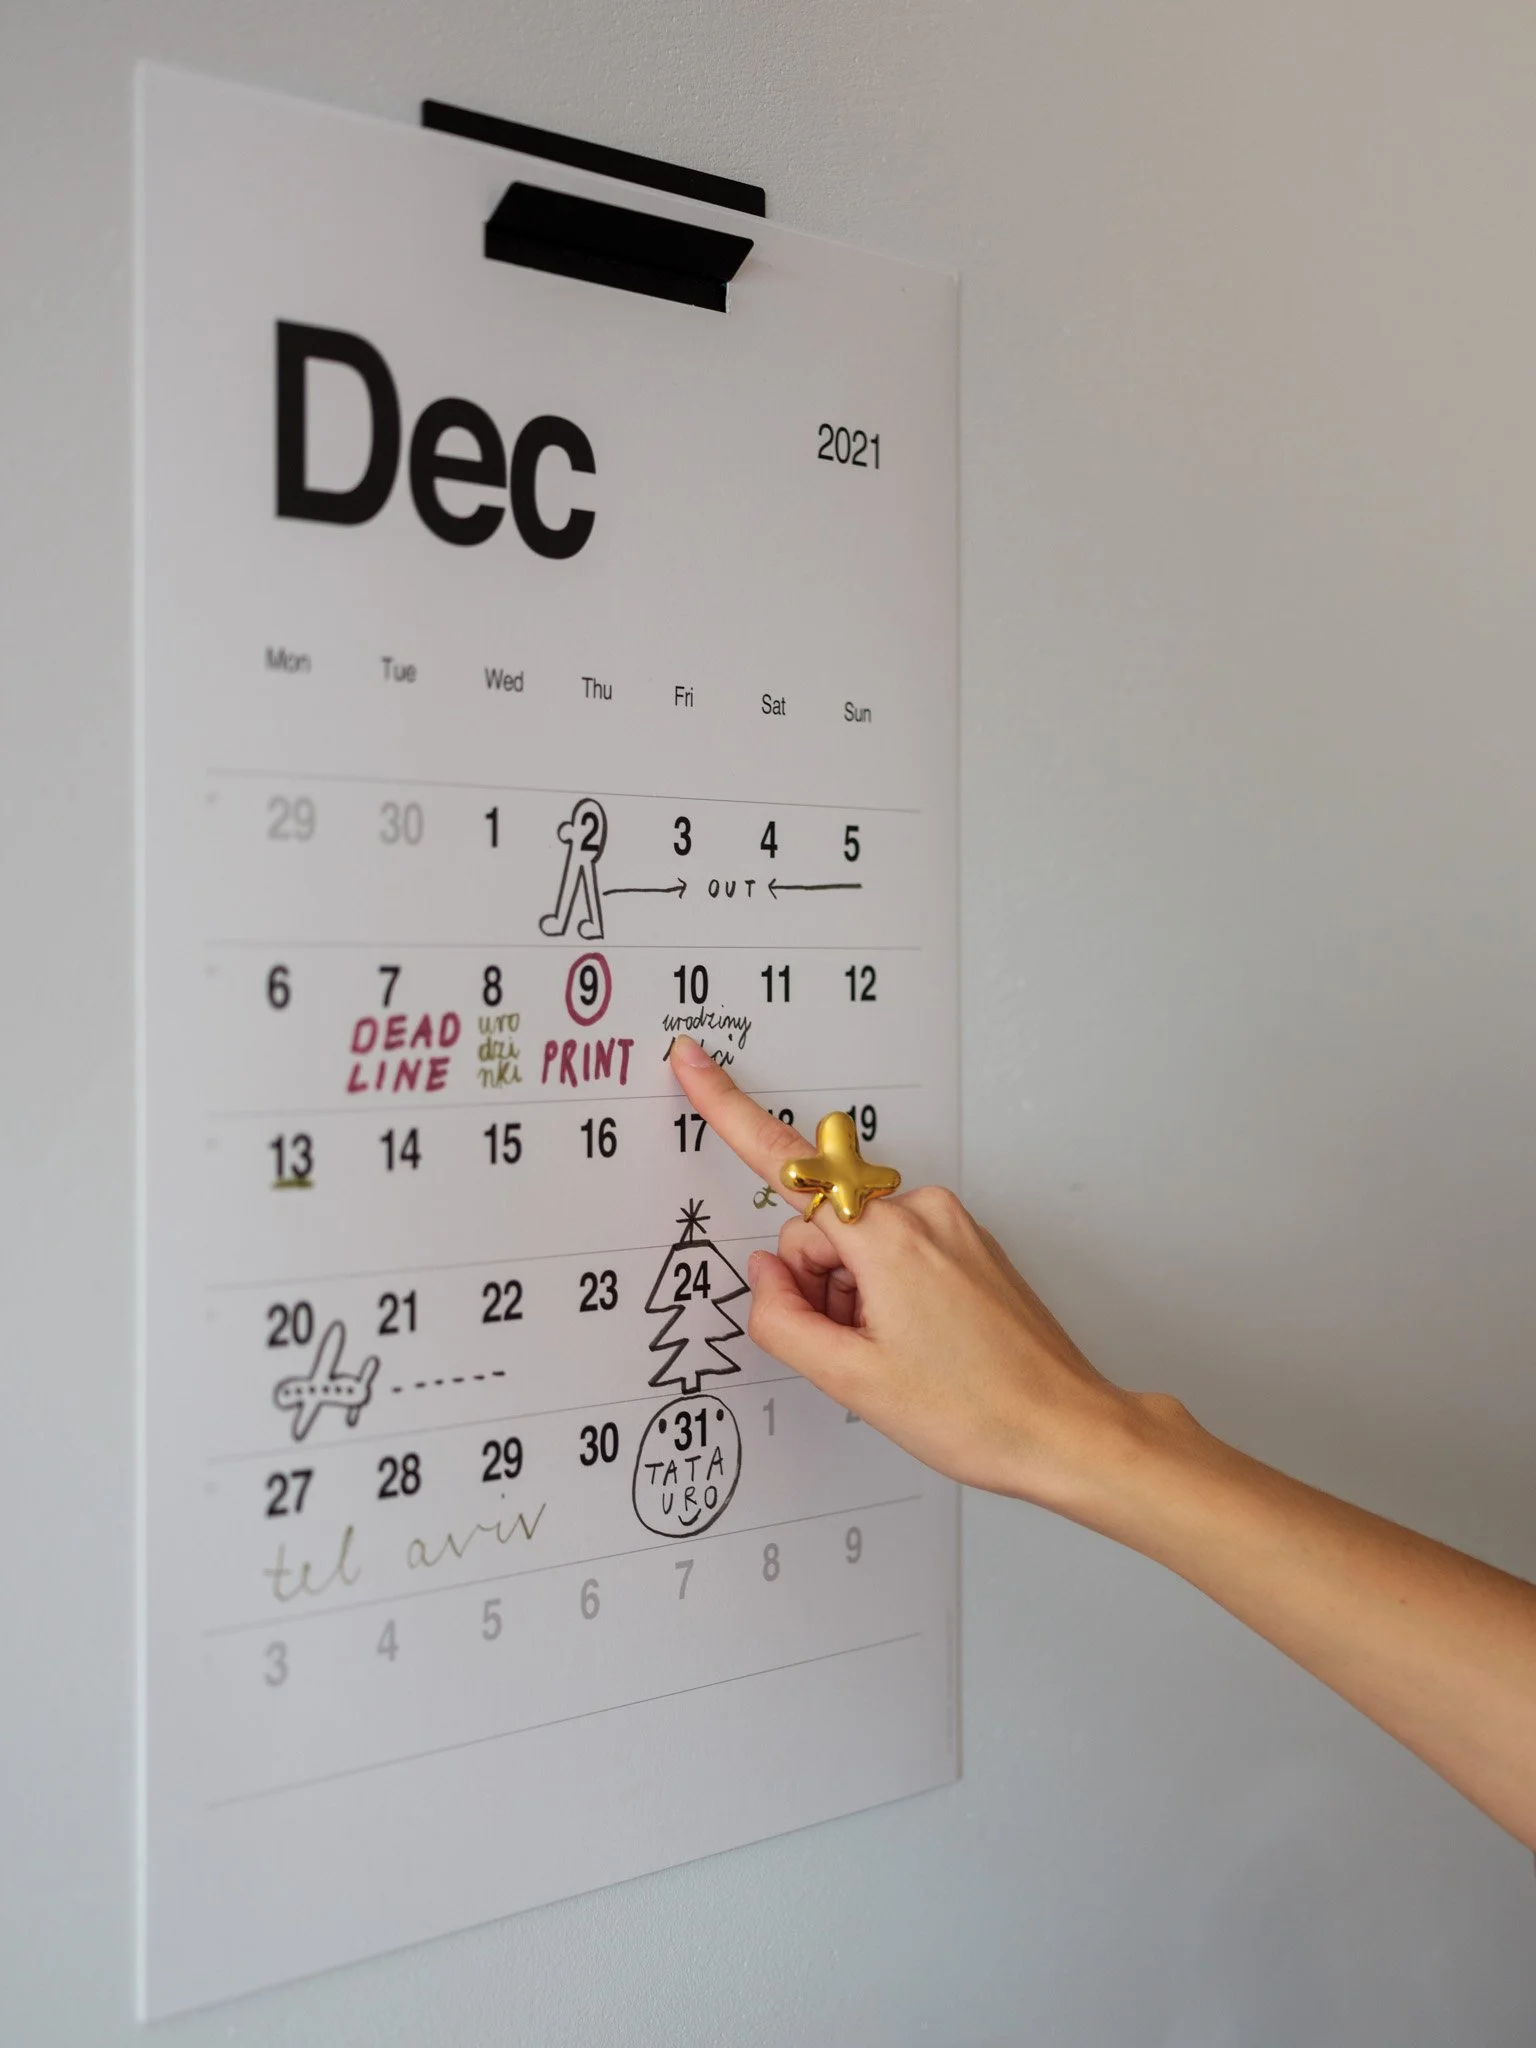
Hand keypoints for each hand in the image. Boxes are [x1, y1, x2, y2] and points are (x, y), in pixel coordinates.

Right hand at [667, 1036, 1163, 1515]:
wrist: (1064, 1430)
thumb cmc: (976, 1410)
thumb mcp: (850, 1378)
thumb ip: (781, 1318)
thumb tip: (766, 1277)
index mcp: (888, 1236)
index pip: (786, 1163)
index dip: (728, 1109)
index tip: (691, 1061)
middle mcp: (923, 1213)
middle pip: (819, 1228)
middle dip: (815, 1285)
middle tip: (852, 1349)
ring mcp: (952, 1227)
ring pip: (857, 1245)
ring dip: (853, 1296)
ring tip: (894, 1355)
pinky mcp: (968, 1245)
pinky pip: (896, 1253)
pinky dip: (884, 1294)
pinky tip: (915, 1344)